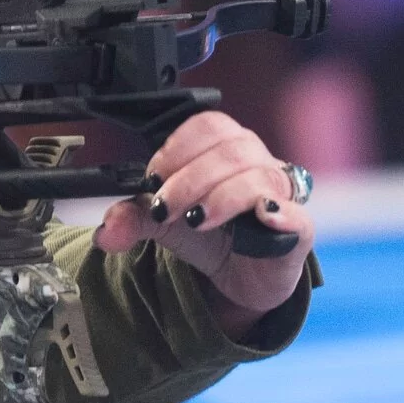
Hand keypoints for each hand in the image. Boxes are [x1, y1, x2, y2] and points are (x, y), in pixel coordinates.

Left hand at [93, 112, 313, 337]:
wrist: (240, 277)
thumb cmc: (209, 235)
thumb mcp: (163, 223)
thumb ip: (132, 218)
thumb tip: (105, 233)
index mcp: (225, 148)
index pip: (208, 126)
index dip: (178, 147)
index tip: (153, 178)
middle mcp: (257, 162)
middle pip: (230, 149)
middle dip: (189, 178)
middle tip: (164, 208)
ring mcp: (281, 195)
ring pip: (258, 177)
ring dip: (220, 196)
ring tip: (195, 220)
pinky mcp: (299, 231)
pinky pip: (298, 215)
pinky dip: (281, 214)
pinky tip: (263, 216)